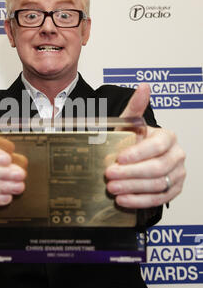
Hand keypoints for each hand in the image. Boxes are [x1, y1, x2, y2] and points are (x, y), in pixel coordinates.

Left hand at [105, 83, 185, 208]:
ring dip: (133, 188)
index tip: (119, 158)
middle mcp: (176, 155)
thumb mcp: (130, 125)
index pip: (157, 146)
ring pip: (158, 185)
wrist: (138, 158)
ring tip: (112, 189)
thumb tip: (144, 86)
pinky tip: (123, 200)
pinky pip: (159, 199)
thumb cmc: (133, 140)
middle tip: (110, 176)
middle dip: (131, 174)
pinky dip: (140, 201)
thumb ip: (135, 108)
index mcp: (168, 137)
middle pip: (158, 168)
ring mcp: (178, 174)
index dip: (138, 154)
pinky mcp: (173, 190)